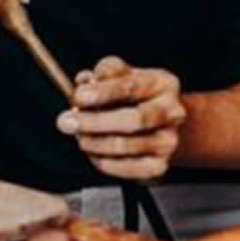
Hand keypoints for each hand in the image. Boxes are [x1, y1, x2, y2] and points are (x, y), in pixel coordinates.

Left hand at [55, 56, 186, 180]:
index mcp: (163, 84)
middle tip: (67, 121)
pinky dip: (103, 161)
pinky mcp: (159, 166)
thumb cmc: (138, 97)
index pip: (132, 87)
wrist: (161, 125)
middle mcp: (172, 113)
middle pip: (133, 120)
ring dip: (94, 142)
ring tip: (79, 136)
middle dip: (95, 121)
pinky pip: (125, 168)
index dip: (103, 92)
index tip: (79, 96)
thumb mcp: (125, 75)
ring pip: (126, 146)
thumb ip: (106, 72)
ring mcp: (168, 141)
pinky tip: (93, 151)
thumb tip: (85, 81)